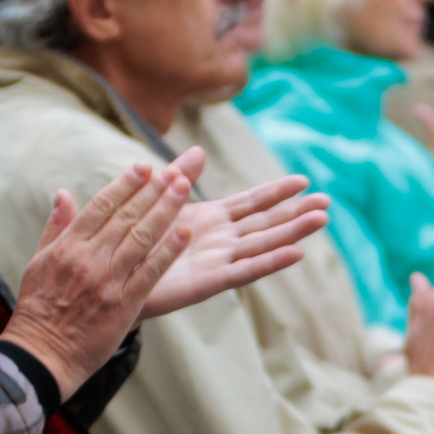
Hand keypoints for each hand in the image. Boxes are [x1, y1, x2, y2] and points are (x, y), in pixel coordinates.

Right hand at [4, 161, 196, 398]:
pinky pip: (150, 272)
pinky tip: (183, 232)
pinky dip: (168, 251)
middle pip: (125, 217)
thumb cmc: (38, 310)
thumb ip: (55, 228)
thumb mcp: (37, 263)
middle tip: (173, 171)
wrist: (42, 355)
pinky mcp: (123, 305)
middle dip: (151, 191)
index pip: (100, 206)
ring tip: (183, 189)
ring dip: (165, 210)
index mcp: (68, 247)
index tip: (144, 167)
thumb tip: (64, 194)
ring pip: (141, 238)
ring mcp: (107, 281)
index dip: (124, 185)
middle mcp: (89, 259)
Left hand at [141, 151, 331, 317]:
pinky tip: (297, 253)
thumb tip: (199, 151)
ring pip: (263, 244)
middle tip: (328, 201)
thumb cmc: (129, 243)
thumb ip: (178, 179)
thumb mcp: (157, 203)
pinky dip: (271, 262)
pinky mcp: (208, 282)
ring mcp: (216, 261)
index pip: (250, 203)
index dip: (276, 192)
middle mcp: (219, 241)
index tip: (303, 180)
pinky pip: (244, 271)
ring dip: (293, 232)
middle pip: (265, 223)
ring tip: (322, 219)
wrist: (106, 280)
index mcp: (208, 220)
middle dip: (296, 212)